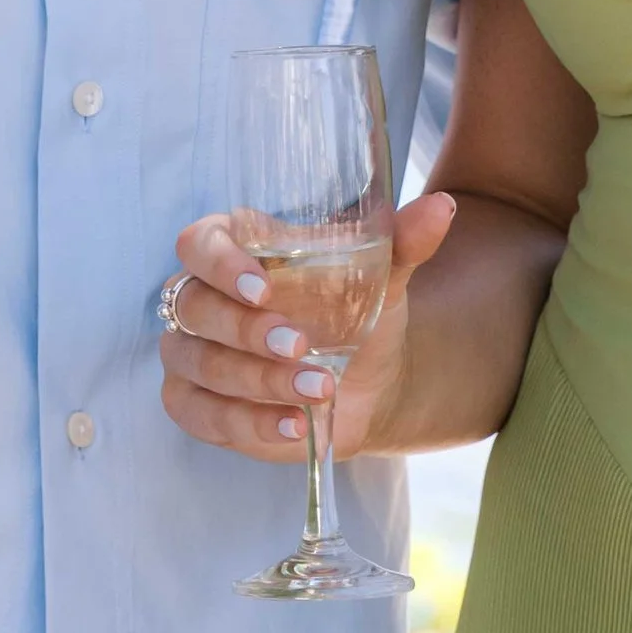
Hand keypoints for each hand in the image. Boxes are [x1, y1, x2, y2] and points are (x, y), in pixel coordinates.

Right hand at [157, 193, 456, 463]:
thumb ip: (404, 241)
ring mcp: (192, 353)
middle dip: (246, 331)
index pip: (198, 243)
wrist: (367, 382)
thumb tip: (440, 208)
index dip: (221, 264)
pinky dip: (249, 422)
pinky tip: (294, 424)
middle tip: (300, 345)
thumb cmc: (358, 312)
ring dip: (258, 381)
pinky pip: (203, 415)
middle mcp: (200, 296)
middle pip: (195, 307)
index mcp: (233, 247)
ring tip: (317, 389)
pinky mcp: (197, 404)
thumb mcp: (383, 276)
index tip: (263, 288)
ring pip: (199, 364)